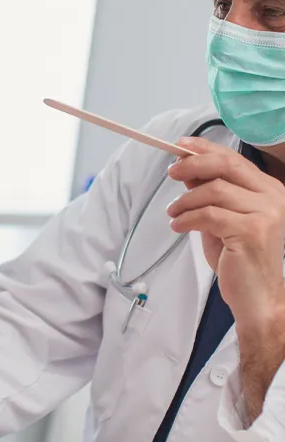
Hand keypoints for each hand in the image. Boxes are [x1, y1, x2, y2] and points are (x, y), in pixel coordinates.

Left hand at [167, 137, 284, 332]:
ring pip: (213, 191)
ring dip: (184, 201)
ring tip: (172, 214)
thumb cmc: (238, 258)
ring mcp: (265, 213)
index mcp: (269, 189)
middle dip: (193, 165)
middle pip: (226, 166)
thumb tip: (187, 170)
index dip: (205, 148)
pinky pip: (208, 215)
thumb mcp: (222, 220)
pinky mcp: (251, 231)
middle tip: (170, 173)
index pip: (234, 159)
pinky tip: (178, 227)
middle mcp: (272, 197)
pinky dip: (186, 219)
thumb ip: (210, 195)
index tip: (180, 145)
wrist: (257, 296)